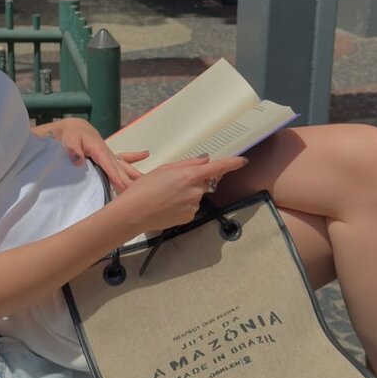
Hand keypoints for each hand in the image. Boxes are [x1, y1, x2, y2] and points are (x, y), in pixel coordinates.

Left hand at [36, 119, 146, 192]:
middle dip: (128, 179)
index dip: (116, 176)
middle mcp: (107, 152)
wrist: (73, 127)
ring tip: (146, 180)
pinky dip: (135, 156)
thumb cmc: (71, 134)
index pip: (109, 165)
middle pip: (120, 168)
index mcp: (98, 150)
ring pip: (124, 165)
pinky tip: (146, 154)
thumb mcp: (69, 140)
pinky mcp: (108, 156)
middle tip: (137, 191)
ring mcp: (109, 154)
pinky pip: (123, 157)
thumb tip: (79, 160)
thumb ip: (73, 150)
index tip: (124, 185)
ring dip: (134, 173)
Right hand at [112, 154, 247, 231]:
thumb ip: (188, 164)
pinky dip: (183, 204)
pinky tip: (168, 205)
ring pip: (197, 195)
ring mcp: (193, 205)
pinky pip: (191, 206)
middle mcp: (196, 191)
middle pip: (205, 182)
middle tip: (174, 182)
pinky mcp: (189, 216)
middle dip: (196, 180)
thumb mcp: (164, 169)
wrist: (134, 213)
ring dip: (187, 193)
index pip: (218, 167)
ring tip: (166, 195)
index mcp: (190, 175)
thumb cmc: (144, 189)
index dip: (232, 163)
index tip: (242, 161)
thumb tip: (204, 161)